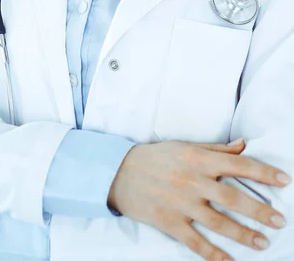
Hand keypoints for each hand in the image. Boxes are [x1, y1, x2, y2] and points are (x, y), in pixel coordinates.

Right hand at [108, 139, 290, 260]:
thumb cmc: (157, 157)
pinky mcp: (169, 222)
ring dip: (243, 234)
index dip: (263, 173)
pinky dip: (213, 254)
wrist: (119, 172)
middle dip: (259, 210)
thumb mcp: (186, 147)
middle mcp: (192, 180)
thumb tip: (243, 145)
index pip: (238, 164)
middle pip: (233, 197)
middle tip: (280, 221)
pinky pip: (195, 242)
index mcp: (198, 159)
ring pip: (218, 222)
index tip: (284, 181)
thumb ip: (216, 149)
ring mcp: (180, 203)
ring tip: (262, 243)